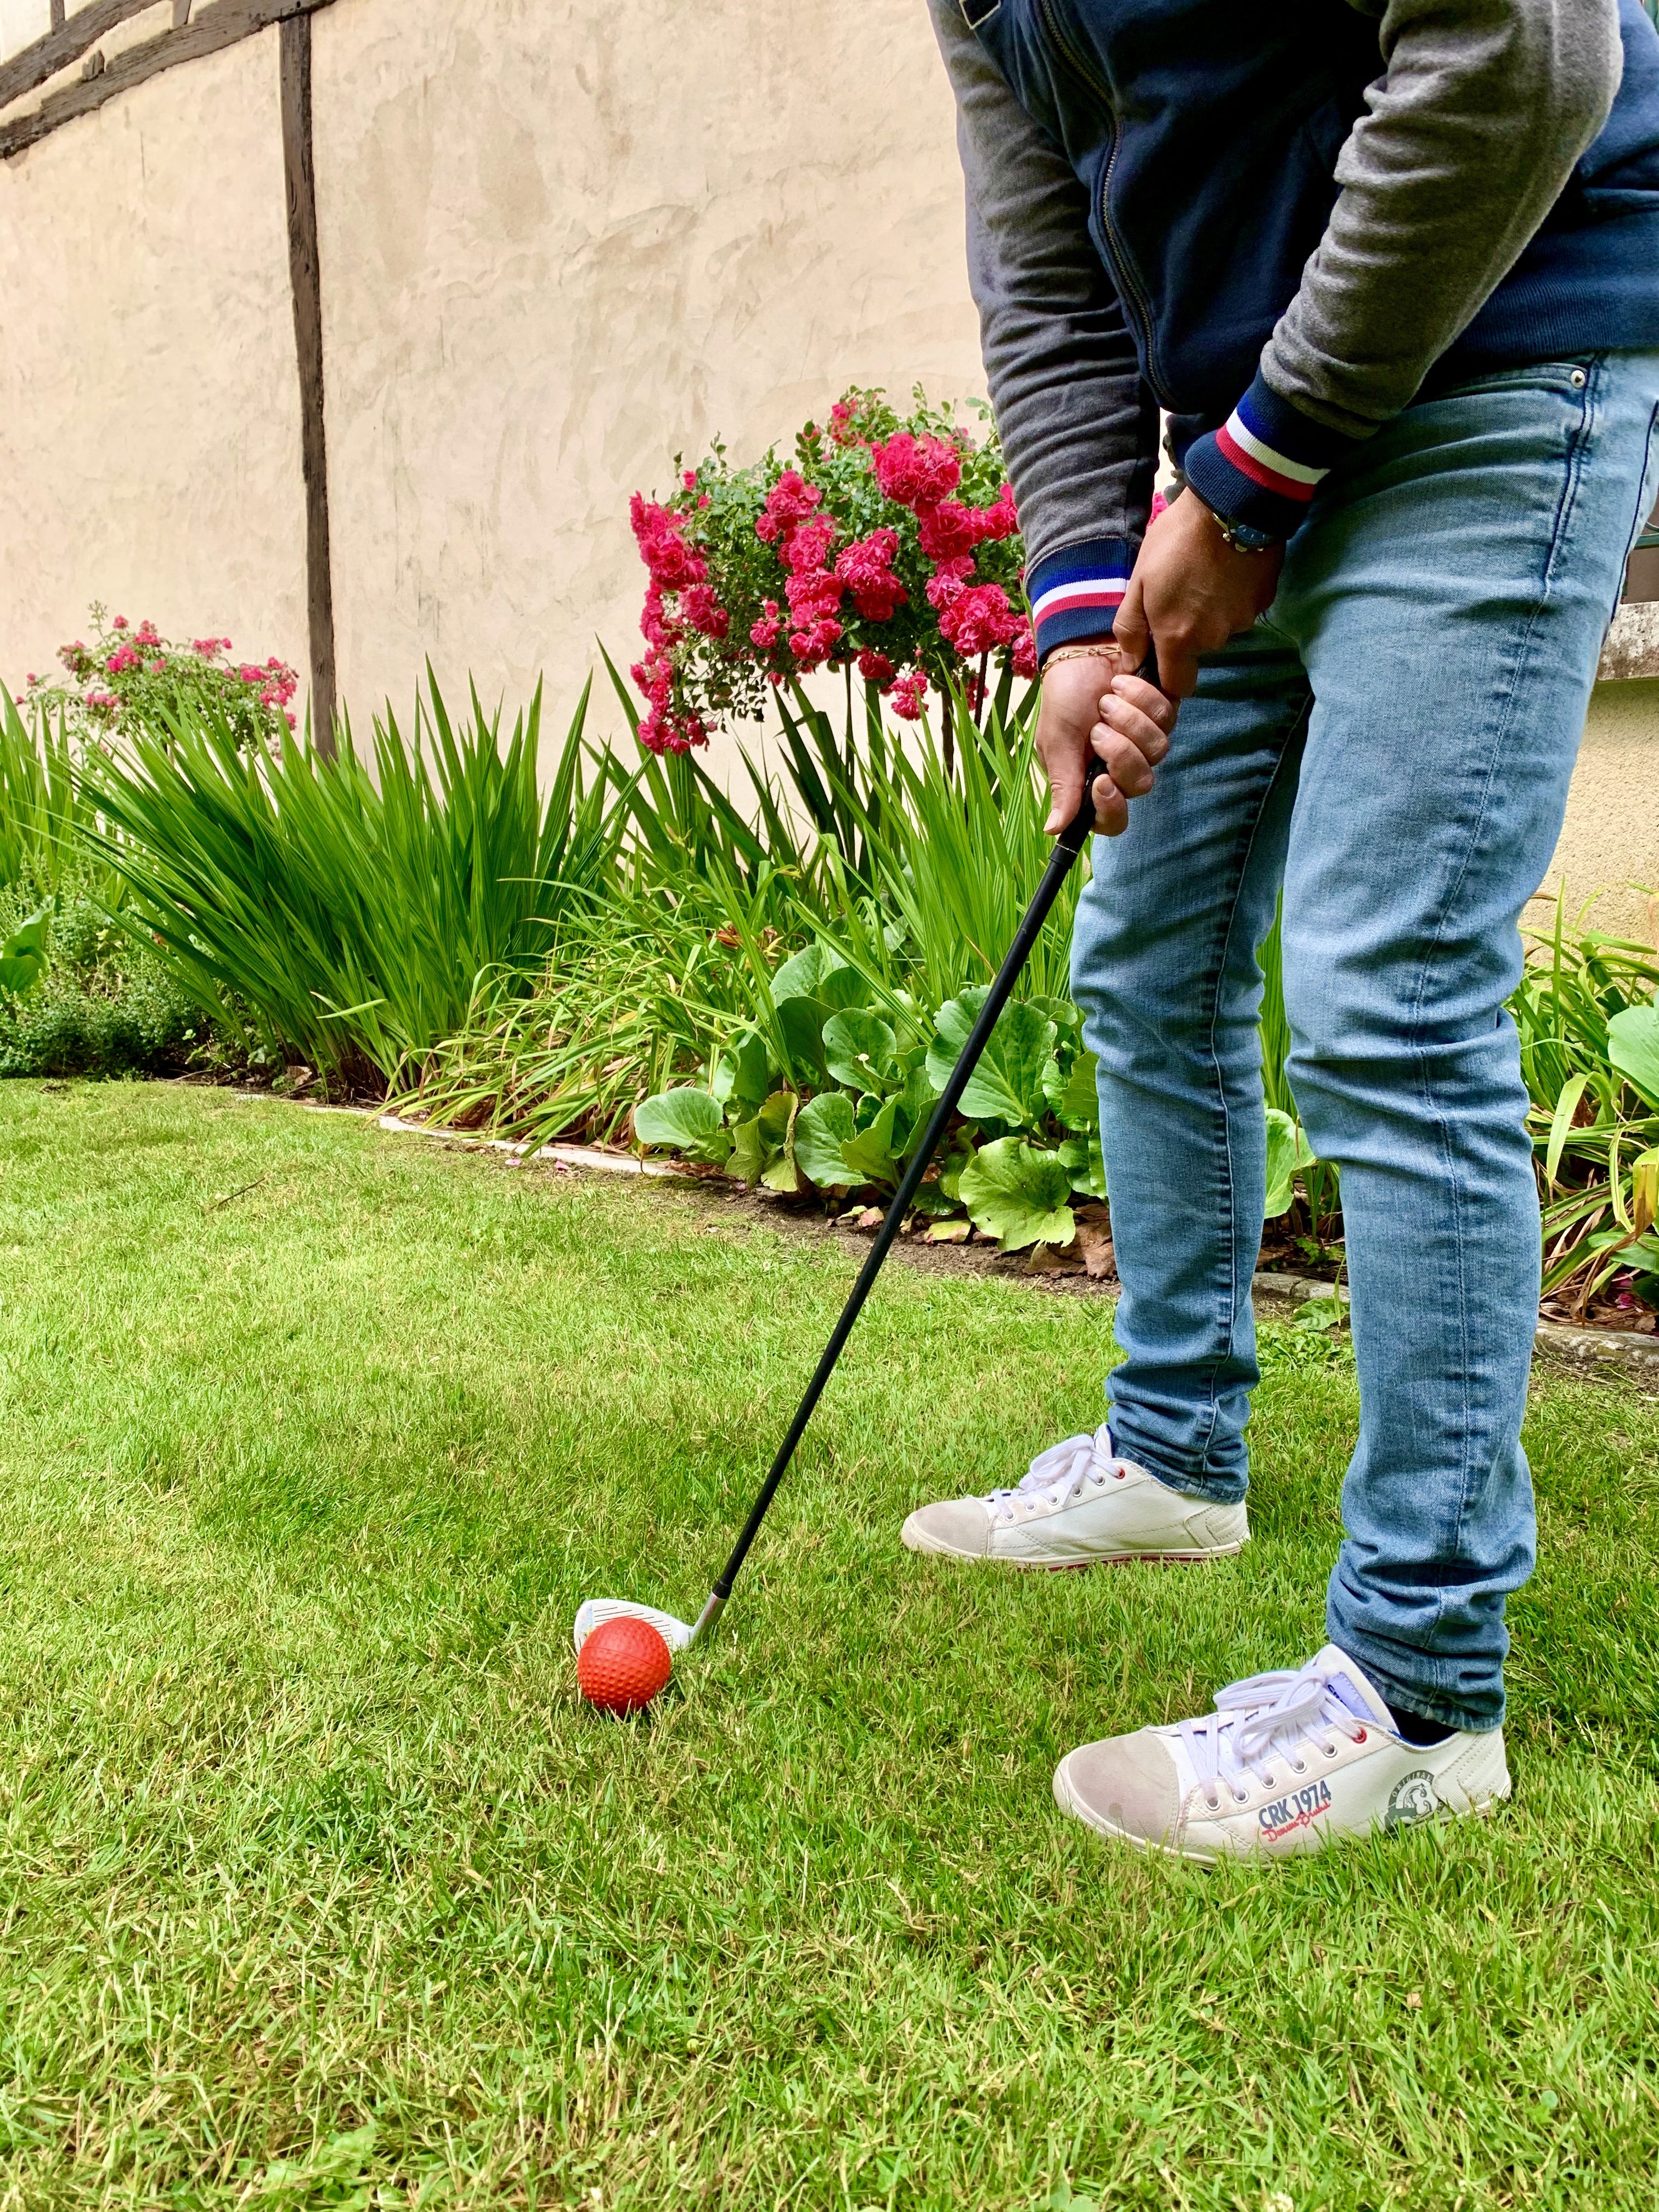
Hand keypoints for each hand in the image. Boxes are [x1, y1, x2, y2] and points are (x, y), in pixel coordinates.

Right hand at [1036, 643, 1176, 837]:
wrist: (1081, 652)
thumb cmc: (1064, 698)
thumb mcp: (1056, 742)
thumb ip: (1062, 785)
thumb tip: (1053, 830)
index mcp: (1093, 783)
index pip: (1112, 819)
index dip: (1111, 808)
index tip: (1102, 782)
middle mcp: (1124, 768)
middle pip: (1141, 784)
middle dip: (1120, 753)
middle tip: (1098, 728)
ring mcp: (1147, 742)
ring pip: (1157, 750)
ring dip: (1130, 721)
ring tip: (1107, 698)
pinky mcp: (1164, 713)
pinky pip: (1168, 716)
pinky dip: (1143, 697)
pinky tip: (1123, 682)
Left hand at [1112, 488, 1283, 697]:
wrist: (1232, 502)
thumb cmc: (1176, 540)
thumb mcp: (1139, 580)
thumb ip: (1132, 627)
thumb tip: (1131, 662)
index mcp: (1180, 638)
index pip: (1177, 686)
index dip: (1167, 676)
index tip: (1160, 653)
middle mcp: (1215, 639)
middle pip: (1199, 652)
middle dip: (1188, 632)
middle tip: (1180, 592)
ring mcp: (1244, 620)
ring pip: (1221, 629)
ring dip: (1211, 611)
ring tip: (1205, 574)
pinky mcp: (1265, 600)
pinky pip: (1243, 609)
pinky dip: (1233, 595)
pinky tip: (1228, 568)